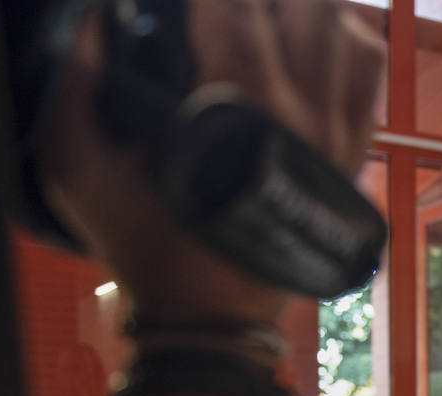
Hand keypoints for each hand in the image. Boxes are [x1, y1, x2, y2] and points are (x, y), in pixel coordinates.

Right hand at [39, 0, 384, 323]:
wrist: (213, 317)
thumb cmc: (145, 246)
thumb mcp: (80, 172)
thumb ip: (74, 86)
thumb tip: (95, 18)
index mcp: (233, 109)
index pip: (234, 3)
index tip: (183, 7)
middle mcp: (298, 113)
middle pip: (300, 5)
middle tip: (220, 10)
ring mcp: (334, 132)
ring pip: (343, 25)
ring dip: (302, 5)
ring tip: (261, 11)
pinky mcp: (350, 151)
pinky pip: (367, 70)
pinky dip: (345, 34)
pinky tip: (311, 30)